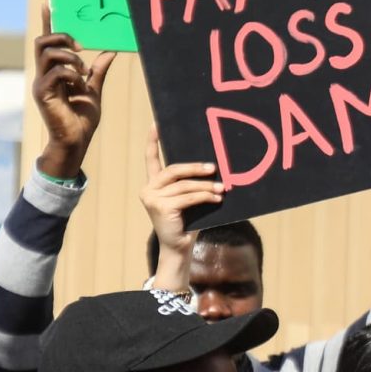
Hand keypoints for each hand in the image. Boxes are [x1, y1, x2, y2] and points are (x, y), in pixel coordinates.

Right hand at [33, 5, 115, 179]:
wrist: (77, 140)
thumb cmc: (83, 118)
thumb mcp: (94, 90)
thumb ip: (98, 71)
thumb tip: (110, 52)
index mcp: (54, 71)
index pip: (47, 43)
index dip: (46, 23)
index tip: (47, 4)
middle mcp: (43, 74)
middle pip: (43, 41)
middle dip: (62, 38)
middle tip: (81, 48)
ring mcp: (41, 83)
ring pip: (47, 53)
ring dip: (70, 57)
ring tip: (84, 71)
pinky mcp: (42, 94)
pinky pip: (55, 73)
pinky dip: (71, 74)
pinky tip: (79, 85)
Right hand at [140, 126, 222, 263]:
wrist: (179, 247)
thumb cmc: (187, 221)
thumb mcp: (188, 199)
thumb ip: (191, 184)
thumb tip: (212, 167)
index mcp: (153, 184)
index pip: (151, 158)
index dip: (153, 141)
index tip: (156, 123)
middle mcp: (148, 189)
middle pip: (173, 170)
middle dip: (194, 168)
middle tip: (213, 167)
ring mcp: (152, 198)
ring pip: (184, 185)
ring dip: (206, 186)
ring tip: (221, 188)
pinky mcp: (161, 207)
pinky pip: (188, 197)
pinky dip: (205, 197)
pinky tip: (217, 199)